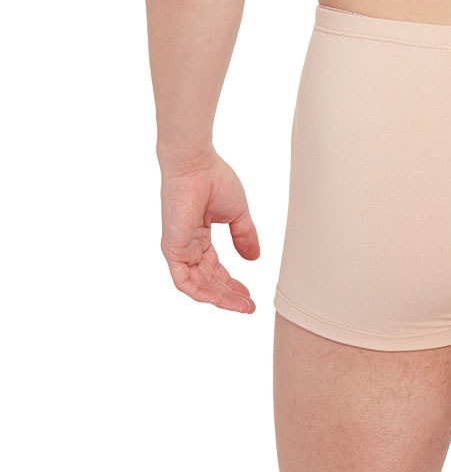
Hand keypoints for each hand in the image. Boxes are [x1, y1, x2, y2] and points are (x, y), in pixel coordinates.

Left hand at [159, 151, 260, 312]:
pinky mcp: (173, 250)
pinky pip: (186, 282)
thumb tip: (254, 258)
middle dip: (229, 294)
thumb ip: (244, 236)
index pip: (214, 268)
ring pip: (198, 286)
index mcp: (199, 235)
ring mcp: (179, 249)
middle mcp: (188, 246)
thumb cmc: (214, 180)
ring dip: (221, 298)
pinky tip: (223, 299)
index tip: (249, 294)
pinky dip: (204, 294)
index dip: (232, 282)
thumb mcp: (237, 213)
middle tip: (249, 305)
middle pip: (207, 280)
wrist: (196, 165)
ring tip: (242, 306)